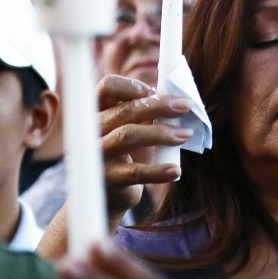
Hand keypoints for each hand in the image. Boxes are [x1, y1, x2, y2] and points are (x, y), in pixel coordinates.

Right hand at [97, 75, 192, 219]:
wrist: (108, 192)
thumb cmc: (124, 152)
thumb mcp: (128, 127)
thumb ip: (143, 111)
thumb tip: (177, 99)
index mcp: (97, 111)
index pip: (107, 87)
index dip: (132, 86)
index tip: (156, 91)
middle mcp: (92, 130)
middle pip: (124, 110)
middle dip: (159, 106)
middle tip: (186, 106)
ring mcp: (97, 154)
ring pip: (127, 136)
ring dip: (161, 133)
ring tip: (185, 134)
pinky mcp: (107, 178)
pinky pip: (134, 172)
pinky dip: (158, 171)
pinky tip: (176, 170)